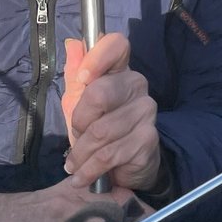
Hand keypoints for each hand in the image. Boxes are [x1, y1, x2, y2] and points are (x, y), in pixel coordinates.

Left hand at [62, 32, 161, 190]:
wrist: (123, 168)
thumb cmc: (99, 129)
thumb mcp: (79, 103)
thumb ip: (75, 75)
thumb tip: (72, 45)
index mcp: (120, 70)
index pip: (117, 45)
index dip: (97, 58)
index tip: (82, 79)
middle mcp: (137, 85)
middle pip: (100, 93)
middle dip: (78, 122)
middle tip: (75, 136)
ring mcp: (146, 112)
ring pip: (101, 131)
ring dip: (81, 153)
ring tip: (75, 164)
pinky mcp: (148, 139)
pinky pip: (109, 154)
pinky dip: (89, 169)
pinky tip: (82, 177)